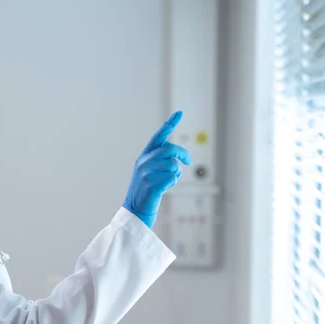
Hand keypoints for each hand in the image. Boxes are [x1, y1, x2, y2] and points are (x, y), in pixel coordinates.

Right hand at [123, 111, 191, 227]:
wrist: (135, 210)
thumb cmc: (146, 192)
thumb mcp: (149, 172)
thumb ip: (159, 161)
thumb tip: (176, 157)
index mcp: (143, 157)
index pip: (158, 137)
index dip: (169, 124)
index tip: (179, 113)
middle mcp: (144, 162)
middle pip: (170, 149)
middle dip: (182, 154)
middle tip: (189, 161)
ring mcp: (147, 173)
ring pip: (173, 165)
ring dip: (176, 174)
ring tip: (167, 182)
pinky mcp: (152, 184)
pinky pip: (172, 177)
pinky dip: (173, 183)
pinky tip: (164, 189)